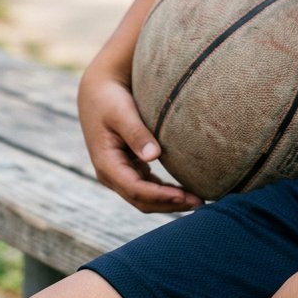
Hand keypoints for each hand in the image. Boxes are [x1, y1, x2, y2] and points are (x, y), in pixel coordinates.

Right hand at [77, 68, 202, 212]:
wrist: (98, 92)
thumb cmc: (110, 99)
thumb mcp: (121, 113)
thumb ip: (136, 134)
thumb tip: (153, 157)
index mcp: (106, 163)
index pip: (135, 189)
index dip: (160, 195)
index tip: (183, 196)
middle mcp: (111, 174)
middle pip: (141, 200)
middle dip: (169, 204)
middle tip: (200, 202)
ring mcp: (119, 173)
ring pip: (145, 198)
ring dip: (169, 202)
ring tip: (197, 201)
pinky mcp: (129, 168)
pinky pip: (147, 187)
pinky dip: (164, 192)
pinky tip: (183, 191)